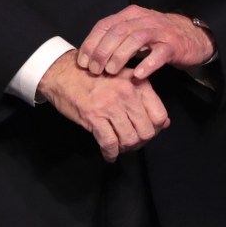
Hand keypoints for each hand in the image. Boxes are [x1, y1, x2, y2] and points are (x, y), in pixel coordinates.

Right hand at [38, 50, 169, 161]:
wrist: (61, 72)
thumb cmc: (93, 76)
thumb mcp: (123, 80)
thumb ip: (144, 100)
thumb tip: (164, 123)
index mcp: (137, 83)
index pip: (159, 116)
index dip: (154, 129)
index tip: (144, 131)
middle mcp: (127, 93)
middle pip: (146, 131)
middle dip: (139, 142)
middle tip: (130, 142)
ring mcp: (110, 105)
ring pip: (129, 139)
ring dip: (125, 148)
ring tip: (118, 147)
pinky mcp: (93, 116)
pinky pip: (109, 143)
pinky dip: (110, 153)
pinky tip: (108, 154)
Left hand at [76, 6, 214, 79]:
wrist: (192, 36)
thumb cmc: (157, 37)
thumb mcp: (133, 32)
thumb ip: (115, 39)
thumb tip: (89, 56)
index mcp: (130, 15)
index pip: (104, 25)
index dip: (91, 43)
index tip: (83, 61)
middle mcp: (143, 19)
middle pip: (117, 32)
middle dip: (102, 51)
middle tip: (95, 70)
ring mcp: (159, 31)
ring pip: (135, 39)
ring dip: (120, 56)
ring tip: (111, 72)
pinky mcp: (173, 45)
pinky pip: (159, 54)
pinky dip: (147, 64)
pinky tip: (137, 75)